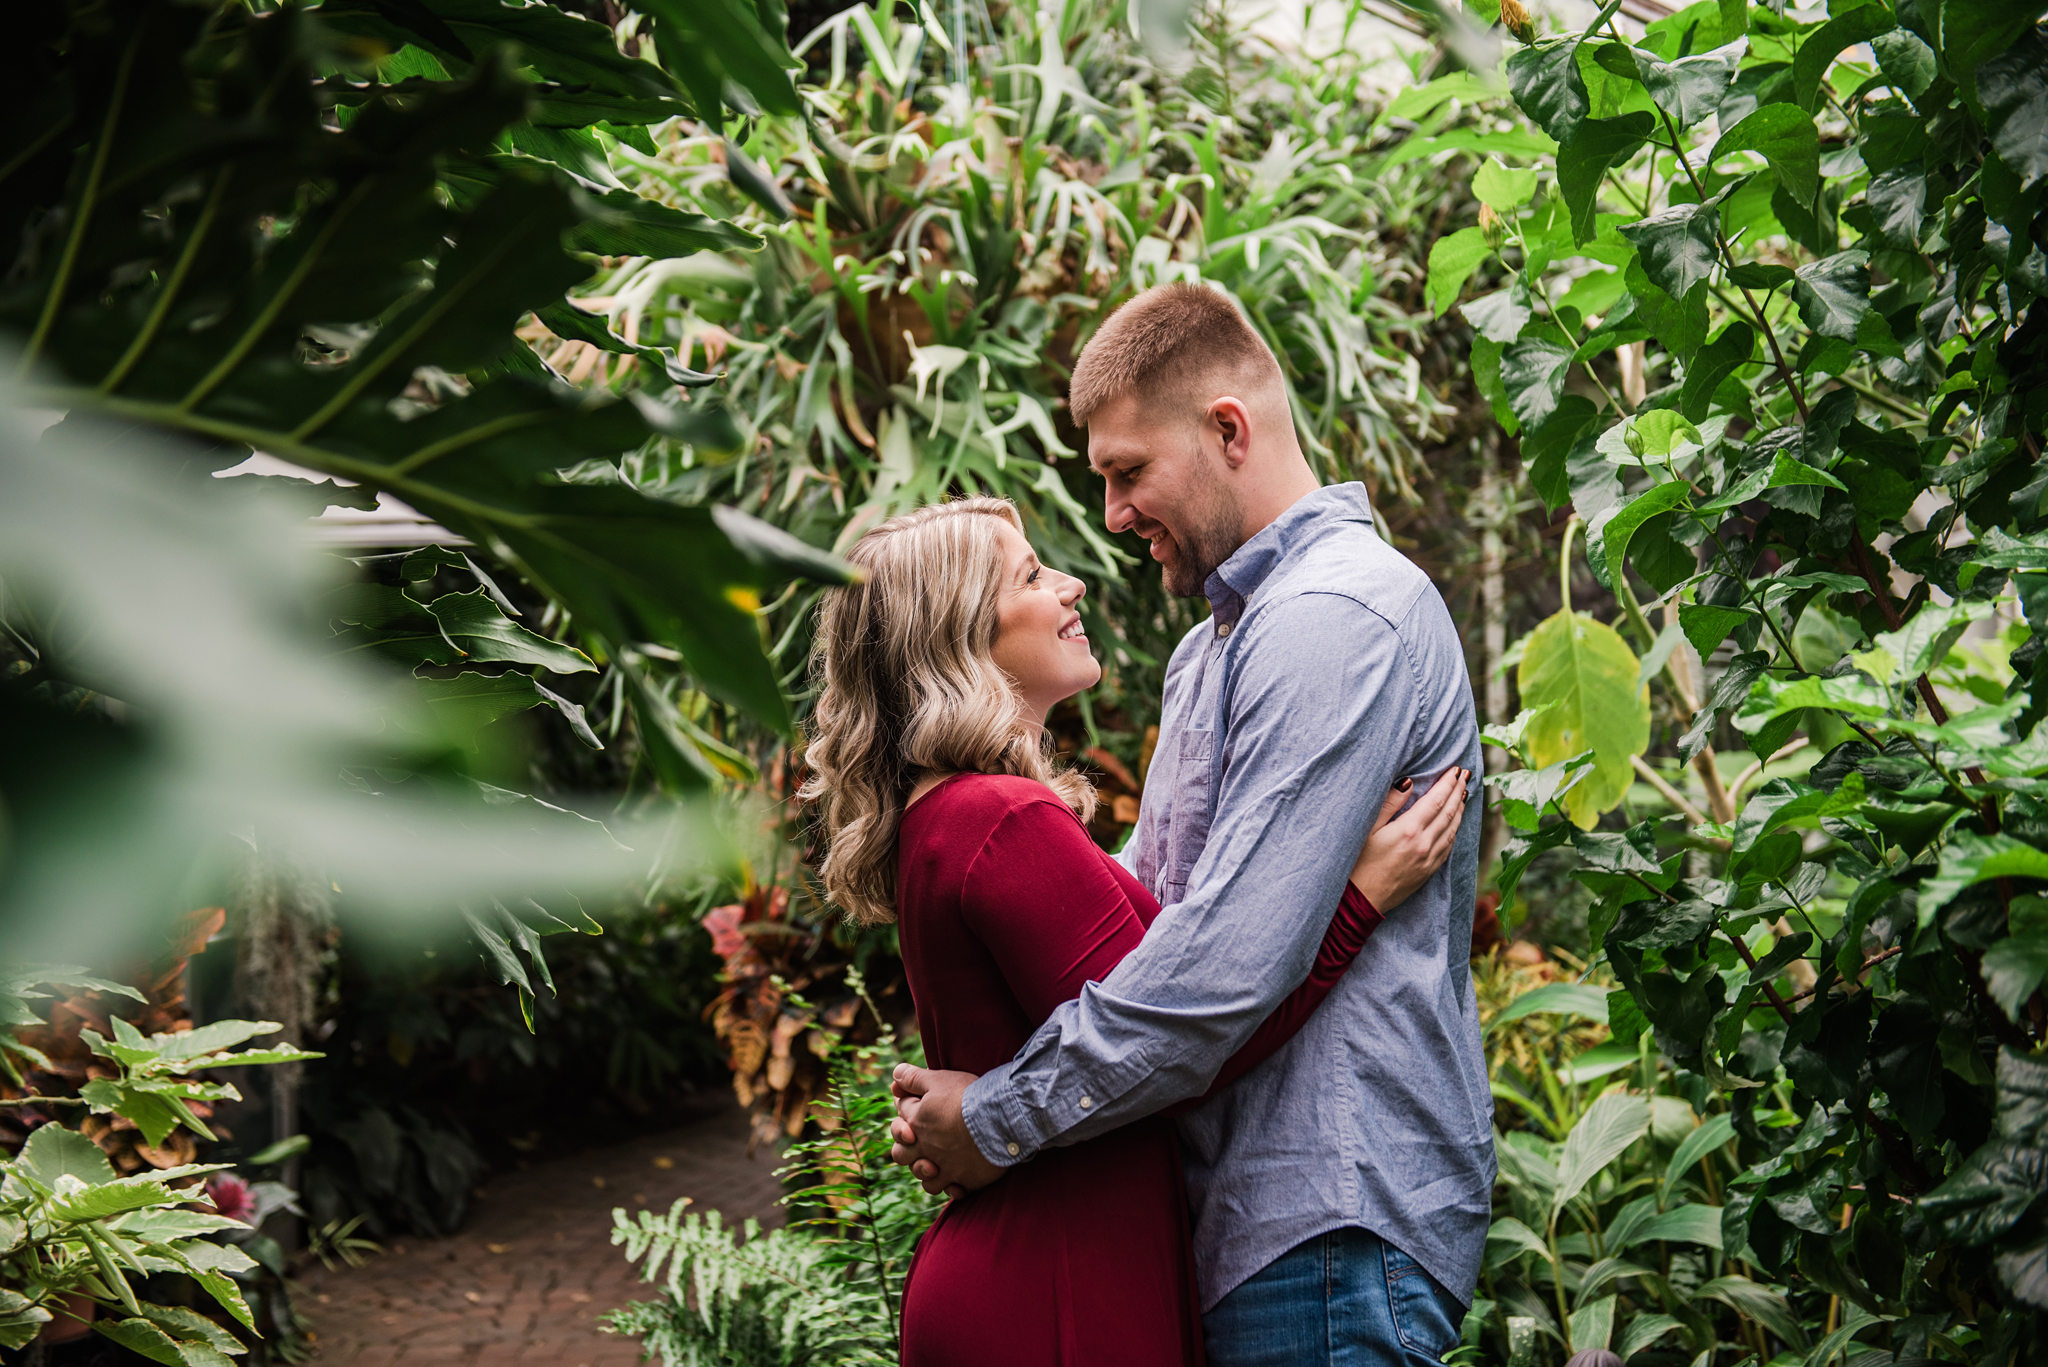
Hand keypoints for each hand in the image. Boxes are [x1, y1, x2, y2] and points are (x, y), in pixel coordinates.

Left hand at [888, 1063, 1005, 1196]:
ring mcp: (944, 1167)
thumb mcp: (938, 1079)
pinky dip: (952, 1187)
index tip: (920, 1100)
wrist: (1000, 1117)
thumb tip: (895, 1074)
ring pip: (925, 1178)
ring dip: (928, 1172)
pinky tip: (958, 1179)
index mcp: (916, 1123)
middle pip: (901, 1155)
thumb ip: (914, 1077)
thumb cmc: (968, 1096)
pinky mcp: (965, 1179)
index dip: (907, 1104)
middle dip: (907, 1147)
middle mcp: (925, 1149)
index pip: (901, 1114)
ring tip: (938, 1163)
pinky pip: (951, 1191)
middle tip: (921, 1139)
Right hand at [1349, 767, 1470, 911]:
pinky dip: (1455, 829)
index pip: (1436, 800)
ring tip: (1464, 793)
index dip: (1447, 783)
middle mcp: (1424, 844)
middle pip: (1449, 812)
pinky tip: (1455, 822)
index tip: (1455, 769)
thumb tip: (1408, 782)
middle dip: (1458, 791)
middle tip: (1466, 775)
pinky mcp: (1429, 871)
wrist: (1360, 900)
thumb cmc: (1357, 862)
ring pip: (1452, 829)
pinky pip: (1449, 846)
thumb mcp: (1367, 827)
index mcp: (1409, 830)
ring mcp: (1429, 860)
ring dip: (1460, 809)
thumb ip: (1389, 803)